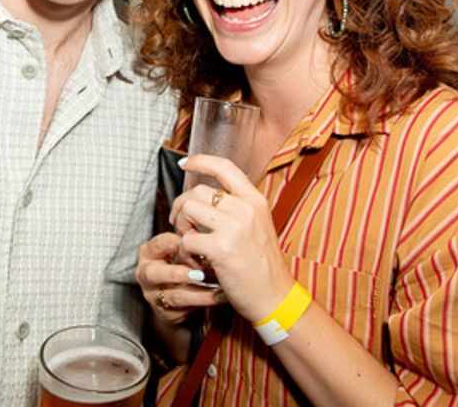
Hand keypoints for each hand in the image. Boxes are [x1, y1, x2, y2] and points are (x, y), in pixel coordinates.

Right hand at [136, 233, 223, 326]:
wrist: (178, 293)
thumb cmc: (182, 263)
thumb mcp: (181, 249)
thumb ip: (190, 242)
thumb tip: (211, 235)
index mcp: (149, 252)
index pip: (161, 243)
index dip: (181, 244)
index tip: (202, 245)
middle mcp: (145, 273)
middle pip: (155, 273)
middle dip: (180, 273)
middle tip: (201, 273)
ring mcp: (153, 294)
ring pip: (174, 295)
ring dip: (199, 293)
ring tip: (218, 289)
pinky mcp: (165, 312)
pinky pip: (185, 310)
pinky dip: (203, 303)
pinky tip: (218, 297)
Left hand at [169, 155, 294, 323]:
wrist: (275, 297)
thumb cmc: (263, 266)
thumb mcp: (258, 227)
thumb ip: (238, 209)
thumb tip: (207, 198)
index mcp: (255, 201)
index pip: (225, 167)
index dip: (201, 161)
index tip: (185, 162)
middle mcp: (246, 209)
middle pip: (198, 191)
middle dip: (182, 206)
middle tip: (182, 224)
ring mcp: (234, 228)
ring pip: (189, 209)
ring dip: (181, 226)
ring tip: (190, 242)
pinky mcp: (221, 249)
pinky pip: (187, 239)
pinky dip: (184, 250)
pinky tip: (195, 260)